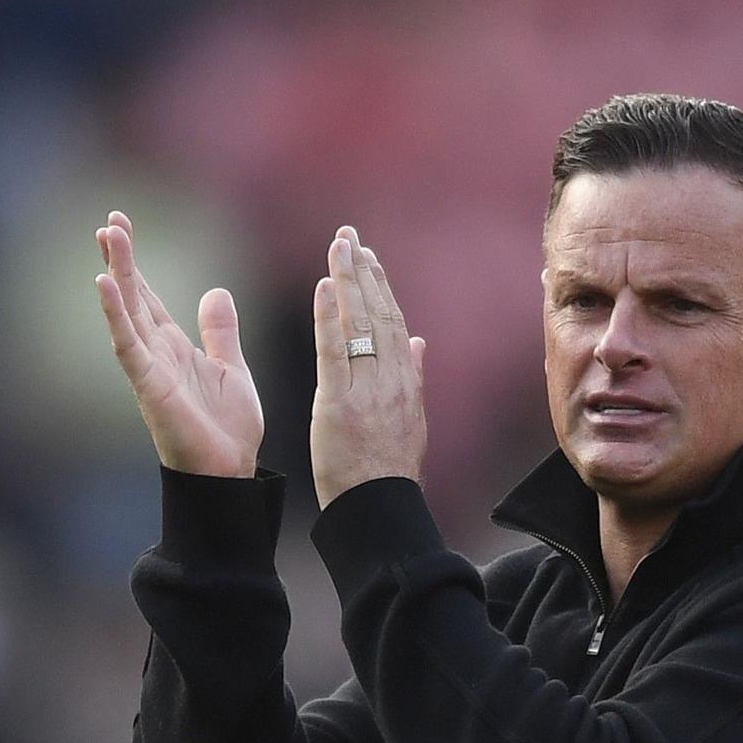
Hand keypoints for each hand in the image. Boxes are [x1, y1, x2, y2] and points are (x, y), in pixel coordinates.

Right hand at [93, 211, 261, 477]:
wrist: (229, 470)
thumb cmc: (227, 428)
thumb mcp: (231, 367)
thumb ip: (220, 331)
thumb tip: (215, 291)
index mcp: (174, 347)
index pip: (149, 297)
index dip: (135, 265)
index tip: (122, 227)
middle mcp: (156, 352)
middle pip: (133, 296)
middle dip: (122, 259)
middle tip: (109, 221)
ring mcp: (148, 367)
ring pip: (127, 311)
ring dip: (117, 274)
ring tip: (108, 237)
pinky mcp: (148, 384)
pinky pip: (127, 344)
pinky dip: (115, 314)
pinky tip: (104, 284)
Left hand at [310, 225, 429, 506]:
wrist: (379, 505)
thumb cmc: (388, 469)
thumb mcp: (412, 420)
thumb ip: (413, 376)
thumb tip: (418, 342)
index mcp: (406, 382)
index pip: (393, 323)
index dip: (381, 287)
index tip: (370, 258)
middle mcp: (391, 379)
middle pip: (378, 314)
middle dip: (364, 272)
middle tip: (349, 236)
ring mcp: (367, 390)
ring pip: (359, 325)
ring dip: (348, 281)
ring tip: (338, 247)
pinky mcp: (339, 403)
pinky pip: (334, 352)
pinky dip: (328, 317)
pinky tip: (323, 287)